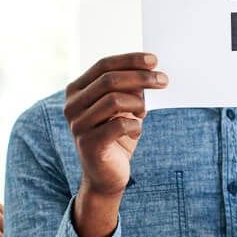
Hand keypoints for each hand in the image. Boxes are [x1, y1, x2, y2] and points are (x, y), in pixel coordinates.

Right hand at [64, 53, 166, 196]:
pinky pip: (119, 125)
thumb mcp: (122, 108)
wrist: (105, 176)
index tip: (154, 60)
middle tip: (164, 80)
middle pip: (109, 80)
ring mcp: (77, 125)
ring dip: (137, 104)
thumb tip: (150, 71)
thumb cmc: (116, 137)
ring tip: (143, 113)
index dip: (130, 60)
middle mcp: (72, 105)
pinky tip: (135, 131)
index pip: (103, 65)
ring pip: (113, 100)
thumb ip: (128, 89)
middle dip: (141, 78)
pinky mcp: (89, 144)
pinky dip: (135, 126)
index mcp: (76, 90)